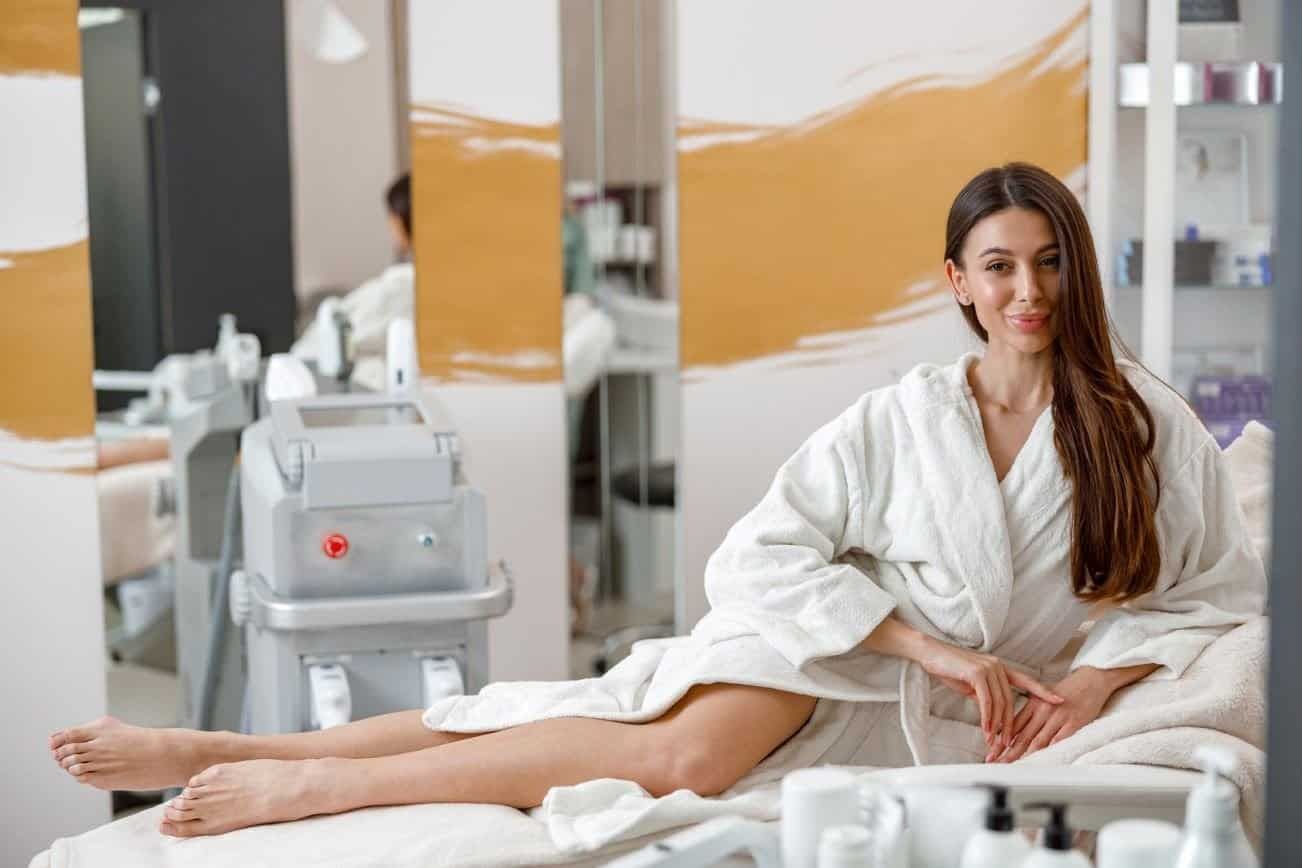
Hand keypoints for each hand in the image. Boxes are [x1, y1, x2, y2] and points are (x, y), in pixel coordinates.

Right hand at [918, 638, 1063, 752]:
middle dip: (1010, 724)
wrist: (929, 652)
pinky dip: (987, 717)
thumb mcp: (971, 683)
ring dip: (998, 725)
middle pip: (1010, 700)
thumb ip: (984, 694)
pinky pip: (986, 701)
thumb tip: (991, 711)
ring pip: (1000, 703)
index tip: (1059, 701)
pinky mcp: (977, 673)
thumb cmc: (948, 667)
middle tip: (1008, 743)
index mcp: (1000, 667)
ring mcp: (988, 668)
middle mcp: (998, 666)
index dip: (1043, 691)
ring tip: (995, 741)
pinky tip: (986, 729)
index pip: (1026, 680)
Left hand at [990, 667, 1112, 762]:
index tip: (990, 750)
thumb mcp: (1043, 697)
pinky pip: (1057, 741)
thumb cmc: (1067, 691)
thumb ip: (1030, 712)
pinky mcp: (1073, 723)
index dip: (1001, 739)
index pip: (1013, 724)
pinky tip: (1037, 761)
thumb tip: (1014, 729)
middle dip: (1005, 750)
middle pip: (1021, 735)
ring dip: (1022, 755)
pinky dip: (1047, 752)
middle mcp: (1043, 710)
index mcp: (1033, 703)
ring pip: (1036, 741)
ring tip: (1009, 765)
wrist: (1090, 681)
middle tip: (992, 760)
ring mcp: (1058, 717)